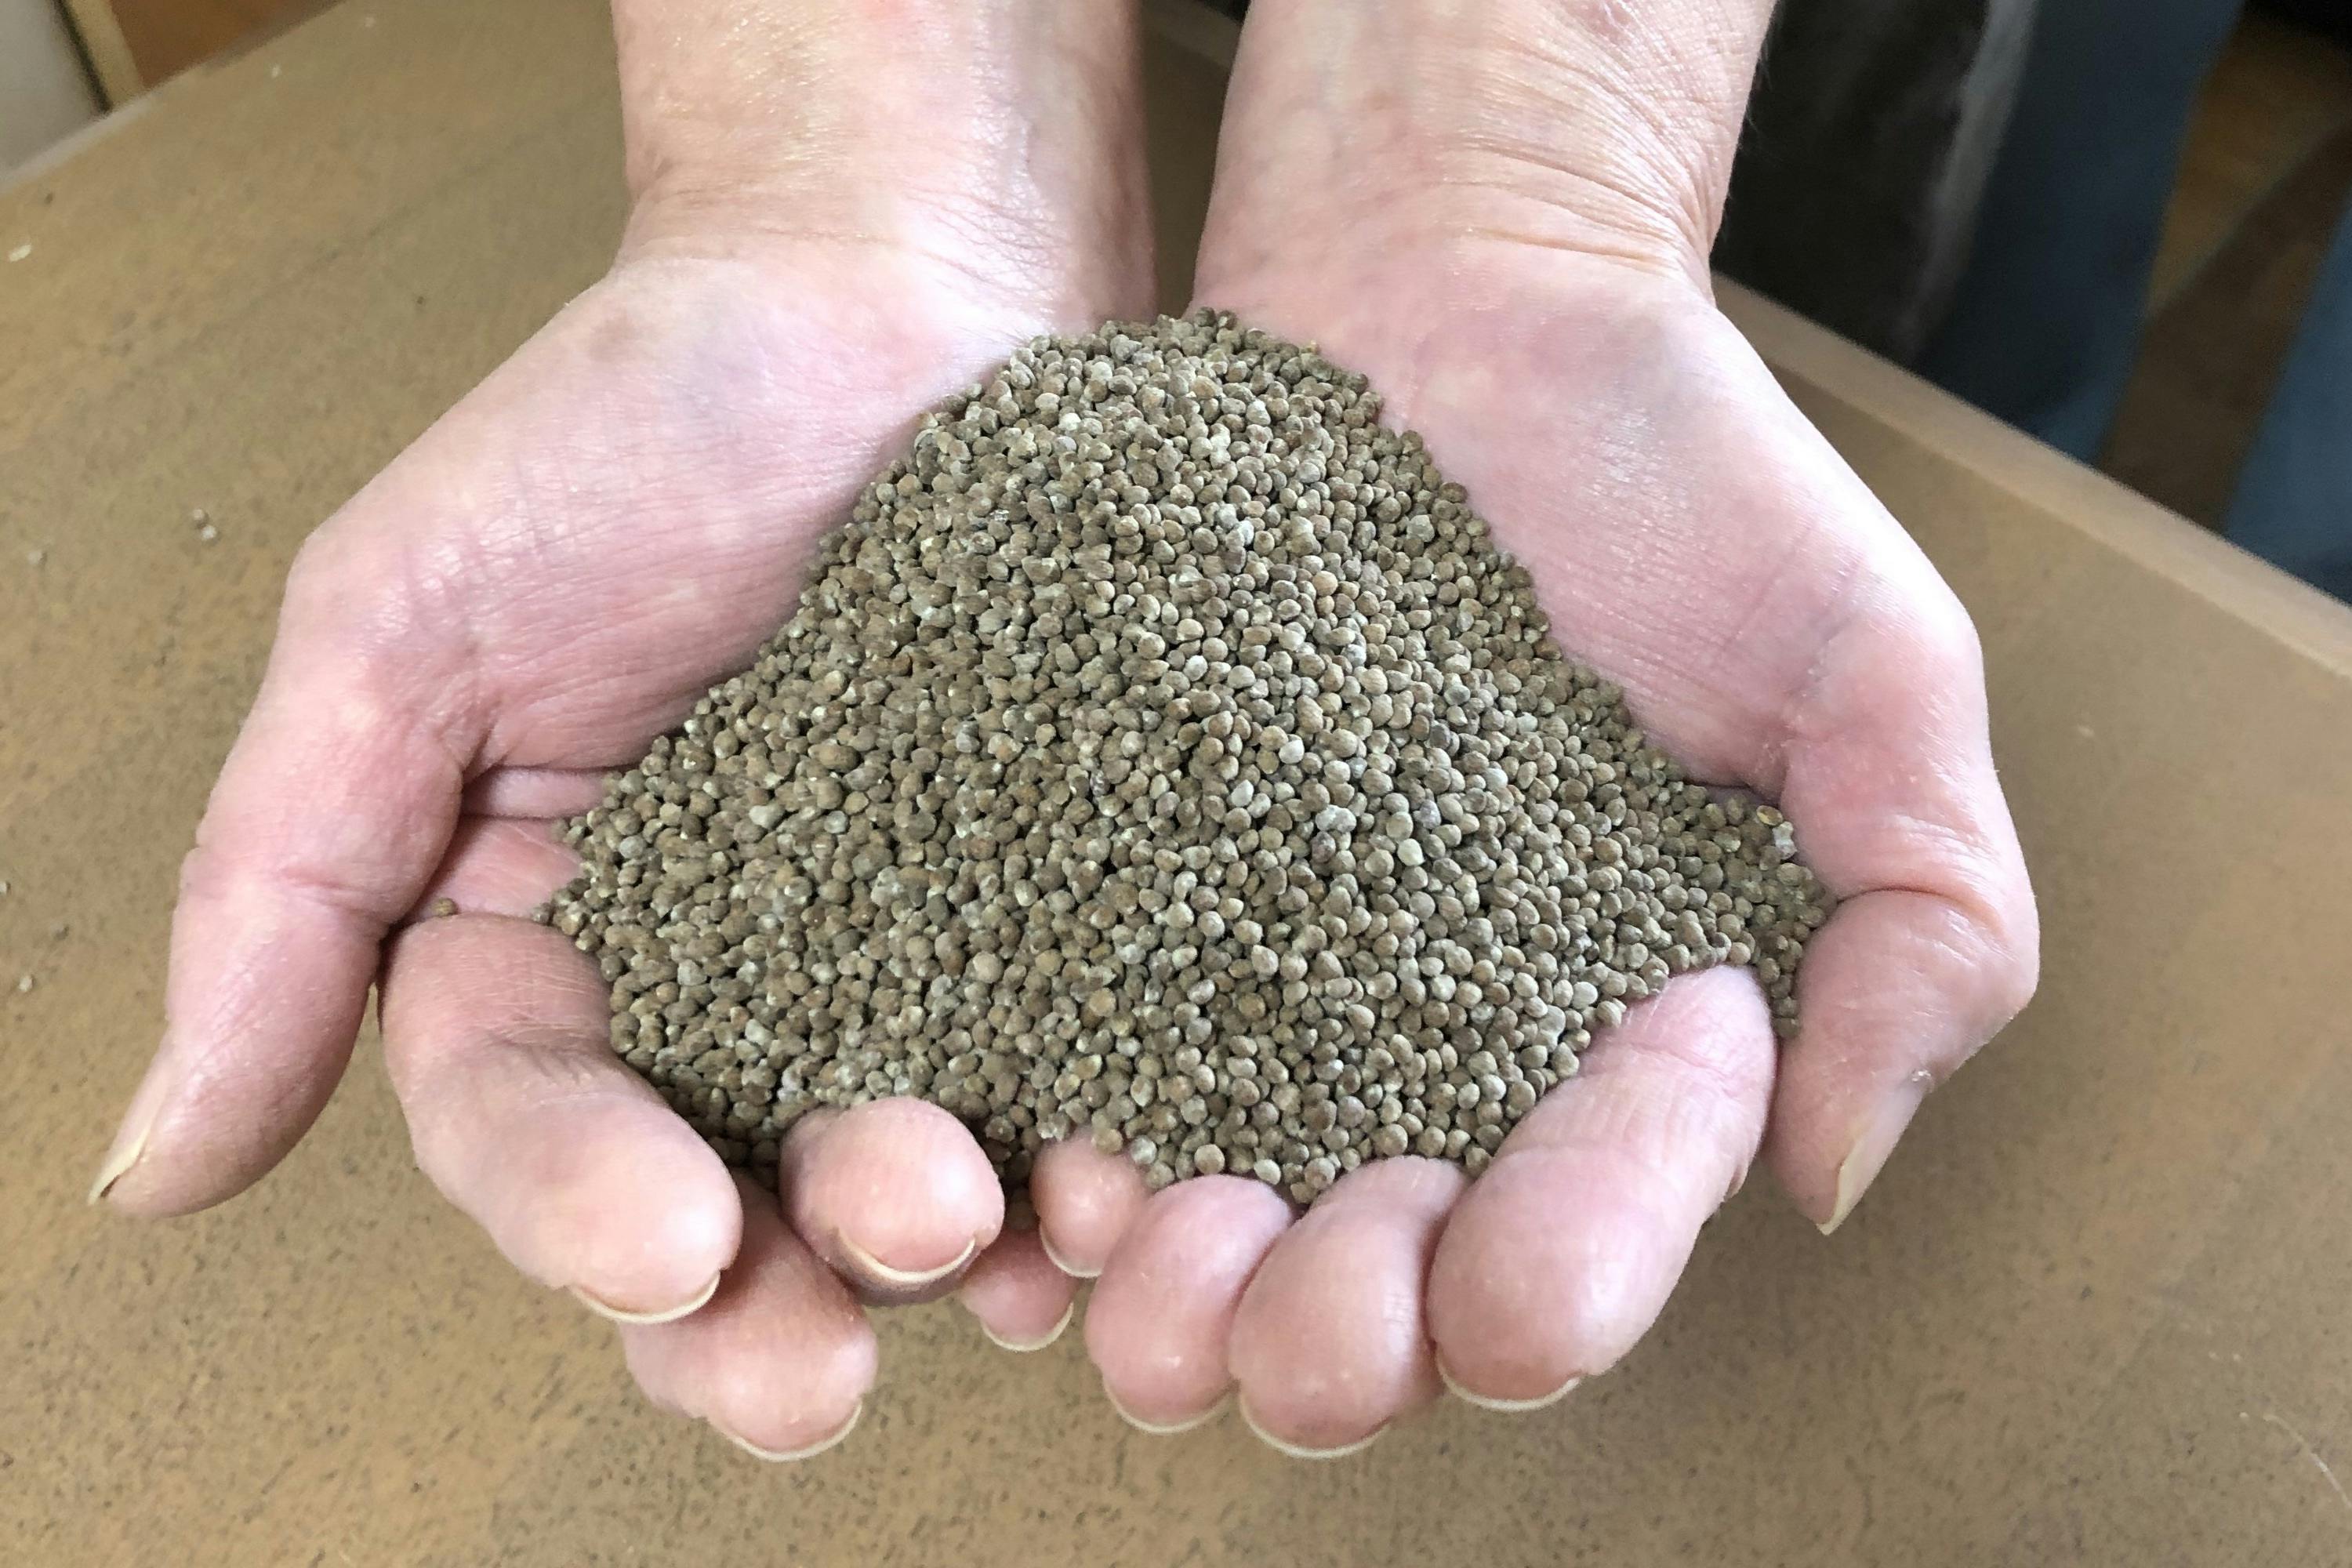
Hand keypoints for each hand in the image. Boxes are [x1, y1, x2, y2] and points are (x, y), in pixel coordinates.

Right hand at [95, 0, 1156, 1458]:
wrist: (888, 286)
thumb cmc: (629, 426)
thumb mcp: (398, 631)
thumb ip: (280, 897)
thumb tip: (149, 1175)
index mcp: (543, 946)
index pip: (533, 1132)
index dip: (582, 1218)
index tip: (663, 1247)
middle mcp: (724, 989)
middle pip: (726, 1214)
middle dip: (766, 1307)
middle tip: (827, 1353)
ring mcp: (908, 967)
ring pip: (909, 1179)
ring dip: (945, 1259)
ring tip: (995, 1252)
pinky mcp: (1064, 919)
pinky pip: (1077, 1073)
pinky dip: (1095, 1152)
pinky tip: (1126, 1190)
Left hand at [1036, 0, 2037, 1453]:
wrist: (1459, 297)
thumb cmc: (1690, 475)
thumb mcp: (1879, 679)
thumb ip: (1927, 927)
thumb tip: (1821, 1174)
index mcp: (1614, 1051)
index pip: (1598, 1225)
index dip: (1579, 1258)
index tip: (1569, 1199)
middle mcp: (1427, 1055)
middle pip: (1379, 1281)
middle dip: (1345, 1341)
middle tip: (1311, 1322)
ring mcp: (1259, 983)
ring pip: (1205, 1215)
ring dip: (1174, 1292)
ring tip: (1150, 1262)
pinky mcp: (1122, 893)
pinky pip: (1072, 1046)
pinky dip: (1052, 1133)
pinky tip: (1042, 1155)